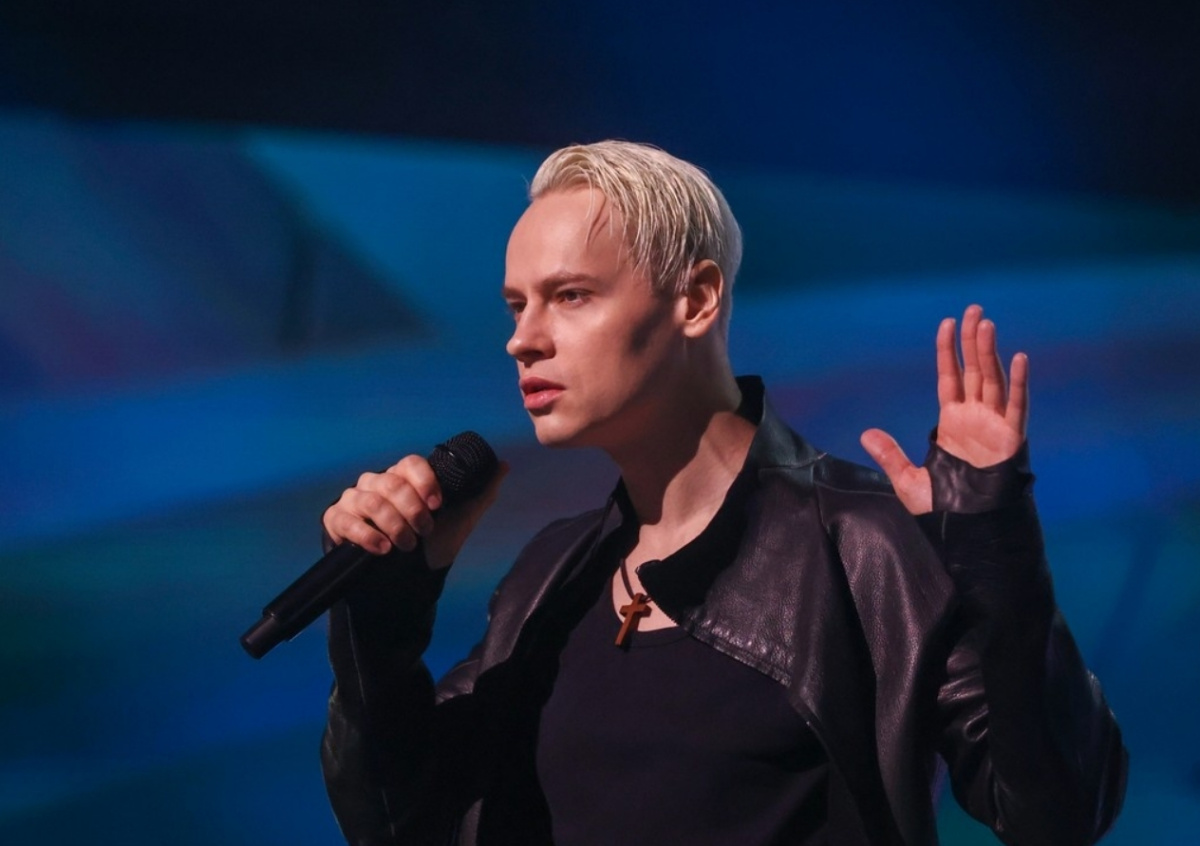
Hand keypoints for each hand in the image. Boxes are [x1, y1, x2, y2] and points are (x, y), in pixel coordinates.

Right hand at [322, 455, 506, 569]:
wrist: (408, 579)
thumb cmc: (433, 542)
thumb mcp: (460, 519)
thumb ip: (480, 491)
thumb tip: (503, 465)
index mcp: (405, 477)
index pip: (411, 464)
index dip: (425, 481)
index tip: (438, 504)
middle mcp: (378, 483)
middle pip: (391, 483)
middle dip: (411, 509)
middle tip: (424, 532)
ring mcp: (355, 500)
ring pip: (369, 500)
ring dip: (392, 524)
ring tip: (404, 546)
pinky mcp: (336, 520)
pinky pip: (344, 519)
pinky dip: (364, 534)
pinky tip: (381, 548)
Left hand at [860, 304, 1028, 513]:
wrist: (970, 531)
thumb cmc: (945, 509)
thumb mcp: (908, 481)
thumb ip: (890, 455)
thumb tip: (866, 434)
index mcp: (952, 423)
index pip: (950, 378)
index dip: (947, 351)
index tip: (947, 323)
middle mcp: (976, 418)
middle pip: (975, 370)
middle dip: (972, 341)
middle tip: (973, 310)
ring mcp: (995, 426)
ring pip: (994, 380)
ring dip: (991, 353)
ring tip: (986, 324)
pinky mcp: (1012, 440)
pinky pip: (1017, 407)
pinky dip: (1018, 384)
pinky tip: (1018, 359)